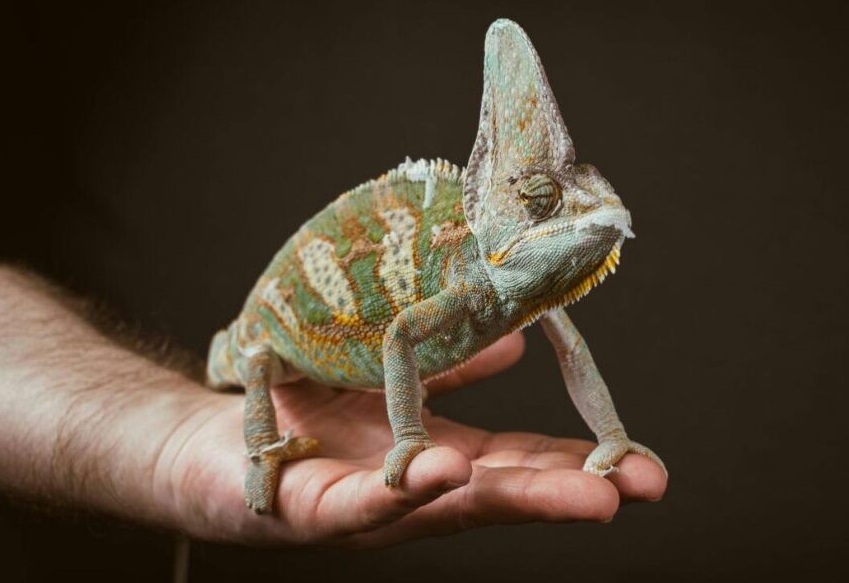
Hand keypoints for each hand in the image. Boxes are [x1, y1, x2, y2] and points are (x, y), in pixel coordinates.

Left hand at [159, 332, 666, 546]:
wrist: (204, 442)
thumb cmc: (303, 412)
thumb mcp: (392, 381)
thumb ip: (451, 367)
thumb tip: (518, 340)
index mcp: (437, 454)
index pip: (519, 462)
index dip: (580, 463)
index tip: (644, 466)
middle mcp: (411, 489)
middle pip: (498, 492)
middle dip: (567, 492)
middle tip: (635, 489)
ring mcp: (364, 506)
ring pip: (442, 508)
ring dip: (508, 498)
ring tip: (576, 492)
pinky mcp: (307, 508)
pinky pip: (356, 504)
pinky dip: (399, 494)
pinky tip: (440, 473)